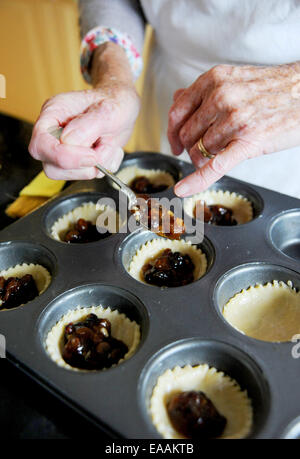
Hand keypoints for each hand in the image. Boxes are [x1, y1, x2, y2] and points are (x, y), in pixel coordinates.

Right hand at [29, 82, 139, 179]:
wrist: (123, 107)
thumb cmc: (113, 100)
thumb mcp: (108, 108)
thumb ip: (88, 125)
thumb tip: (69, 141)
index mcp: (53, 114)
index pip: (40, 144)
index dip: (64, 156)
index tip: (92, 155)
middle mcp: (54, 134)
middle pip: (52, 167)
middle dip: (84, 164)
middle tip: (105, 145)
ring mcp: (65, 151)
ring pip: (71, 175)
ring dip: (98, 165)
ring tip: (109, 142)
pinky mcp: (79, 162)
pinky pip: (90, 175)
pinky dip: (107, 166)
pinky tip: (111, 148)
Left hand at [168, 63, 299, 195]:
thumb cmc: (273, 89)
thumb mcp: (234, 79)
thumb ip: (203, 91)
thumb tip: (176, 99)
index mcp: (214, 79)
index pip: (177, 111)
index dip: (172, 132)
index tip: (175, 144)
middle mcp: (221, 96)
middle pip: (187, 135)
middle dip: (193, 148)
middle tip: (206, 151)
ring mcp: (234, 118)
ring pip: (200, 150)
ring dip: (206, 158)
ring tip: (224, 152)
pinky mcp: (248, 141)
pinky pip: (214, 166)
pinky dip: (196, 181)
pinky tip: (183, 189)